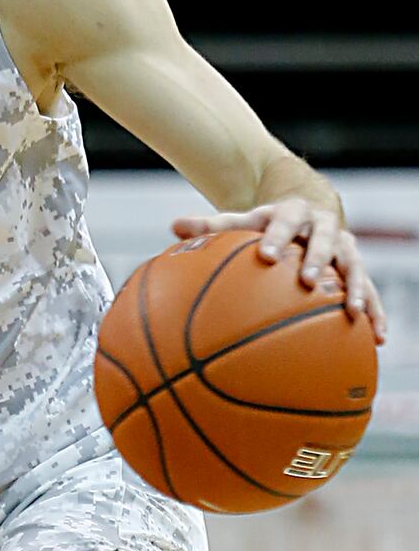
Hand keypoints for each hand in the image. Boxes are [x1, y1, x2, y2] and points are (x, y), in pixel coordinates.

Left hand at [172, 199, 386, 342]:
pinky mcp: (358, 269)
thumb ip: (211, 226)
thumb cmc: (266, 225)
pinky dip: (376, 312)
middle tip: (308, 280)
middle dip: (318, 259)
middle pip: (325, 240)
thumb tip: (173, 226)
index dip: (277, 236)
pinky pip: (372, 292)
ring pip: (355, 266)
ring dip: (356, 287)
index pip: (284, 221)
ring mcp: (346, 248)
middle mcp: (325, 227)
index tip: (265, 255)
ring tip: (353, 311)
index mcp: (293, 213)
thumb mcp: (242, 221)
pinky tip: (377, 337)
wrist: (307, 215)